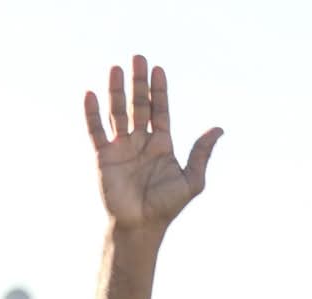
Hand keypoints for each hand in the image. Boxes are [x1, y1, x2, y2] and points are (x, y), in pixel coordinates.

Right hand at [85, 56, 222, 231]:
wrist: (141, 227)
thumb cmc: (166, 207)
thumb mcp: (192, 180)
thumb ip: (201, 153)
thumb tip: (219, 129)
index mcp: (162, 145)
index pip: (160, 111)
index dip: (159, 91)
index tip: (158, 69)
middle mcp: (141, 143)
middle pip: (139, 105)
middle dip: (138, 83)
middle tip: (138, 58)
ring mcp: (121, 148)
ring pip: (118, 113)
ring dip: (116, 91)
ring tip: (116, 68)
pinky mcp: (104, 157)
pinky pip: (96, 131)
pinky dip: (92, 113)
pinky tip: (91, 94)